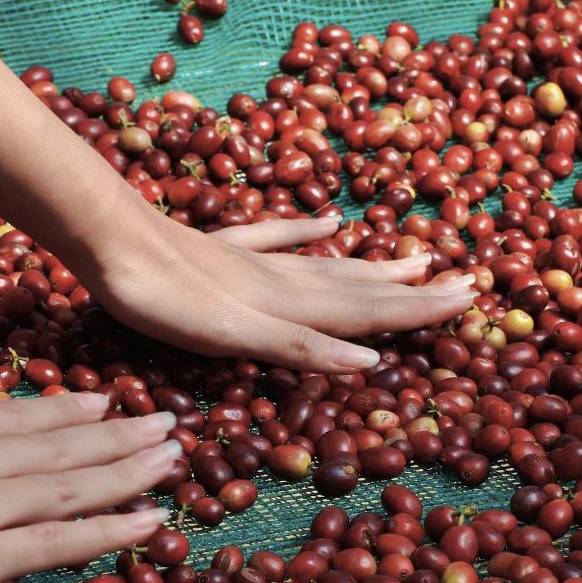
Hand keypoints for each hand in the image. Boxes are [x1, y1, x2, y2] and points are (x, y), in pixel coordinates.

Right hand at [0, 394, 179, 582]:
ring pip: (77, 486)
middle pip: (66, 447)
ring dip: (132, 471)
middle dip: (120, 435)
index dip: (69, 411)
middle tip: (167, 423)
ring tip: (175, 457)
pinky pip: (62, 541)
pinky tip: (152, 521)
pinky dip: (112, 531)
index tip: (104, 400)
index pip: (22, 420)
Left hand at [90, 214, 477, 371]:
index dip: (418, 310)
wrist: (112, 241)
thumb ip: (299, 345)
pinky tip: (329, 222)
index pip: (368, 311)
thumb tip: (369, 360)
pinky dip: (306, 233)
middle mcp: (283, 280)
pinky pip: (275, 239)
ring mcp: (253, 262)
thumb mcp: (233, 336)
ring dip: (374, 269)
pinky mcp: (222, 249)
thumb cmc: (167, 301)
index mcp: (290, 305)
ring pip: (328, 267)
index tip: (469, 299)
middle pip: (360, 288)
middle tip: (464, 284)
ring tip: (415, 260)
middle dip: (413, 292)